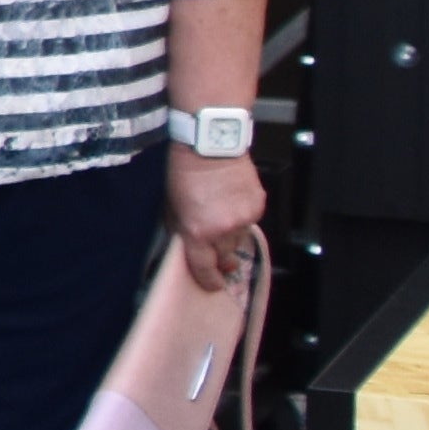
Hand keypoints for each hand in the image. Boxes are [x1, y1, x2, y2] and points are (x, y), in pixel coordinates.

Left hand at [166, 140, 265, 289]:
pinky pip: (250, 221)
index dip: (209, 280)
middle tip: (219, 258)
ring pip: (239, 239)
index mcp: (198, 231)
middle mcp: (223, 229)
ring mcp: (244, 217)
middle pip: (225, 256)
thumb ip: (180, 229)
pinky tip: (232, 205)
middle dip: (221, 258)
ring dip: (231, 237)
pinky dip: (242, 219)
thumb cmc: (184, 172)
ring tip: (222, 222)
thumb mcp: (171, 205)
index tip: (213, 284)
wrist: (211, 145)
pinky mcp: (258, 205)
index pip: (204, 267)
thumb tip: (187, 246)